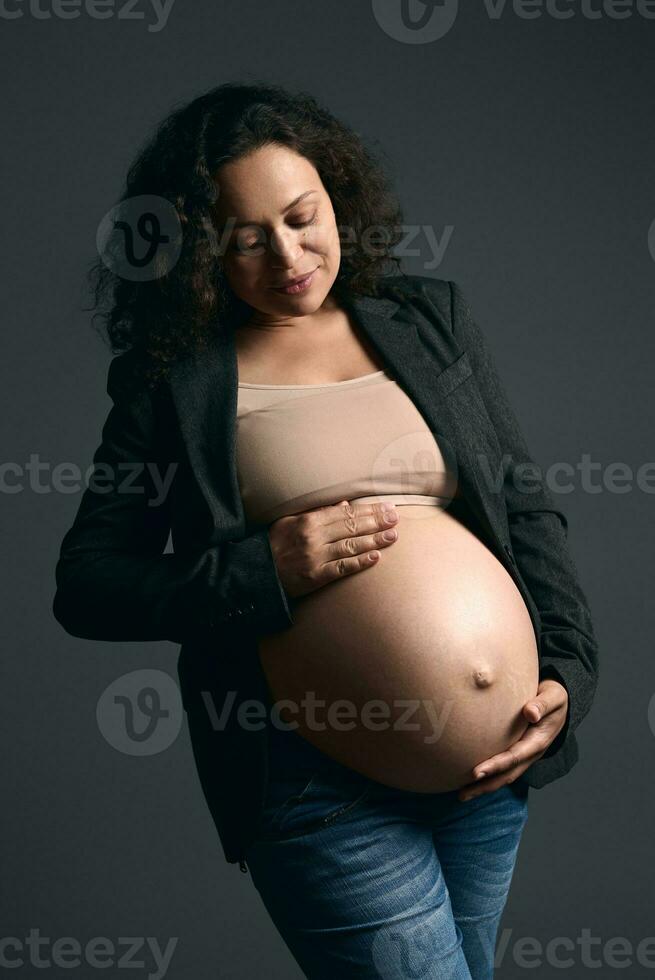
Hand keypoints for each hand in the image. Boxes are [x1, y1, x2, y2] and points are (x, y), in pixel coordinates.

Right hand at [268, 499, 399, 599]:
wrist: (257, 572)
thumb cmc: (273, 544)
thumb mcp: (290, 521)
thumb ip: (317, 512)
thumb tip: (344, 504)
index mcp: (308, 521)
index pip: (346, 513)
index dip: (368, 510)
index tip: (386, 507)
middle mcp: (314, 537)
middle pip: (352, 527)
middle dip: (377, 522)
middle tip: (395, 518)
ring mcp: (315, 558)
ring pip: (351, 546)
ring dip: (374, 541)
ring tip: (392, 536)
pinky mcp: (315, 577)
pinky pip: (342, 568)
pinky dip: (360, 562)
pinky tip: (376, 558)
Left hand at [457, 678, 568, 801]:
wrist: (558, 703)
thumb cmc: (553, 698)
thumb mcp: (553, 697)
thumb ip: (542, 704)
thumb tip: (530, 713)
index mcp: (538, 741)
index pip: (514, 757)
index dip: (496, 765)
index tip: (476, 772)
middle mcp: (531, 754)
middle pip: (507, 774)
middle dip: (485, 785)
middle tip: (463, 794)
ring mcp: (524, 756)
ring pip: (504, 776)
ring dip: (484, 787)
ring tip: (461, 796)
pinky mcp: (518, 754)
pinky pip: (502, 769)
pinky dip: (488, 777)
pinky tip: (469, 780)